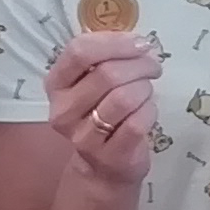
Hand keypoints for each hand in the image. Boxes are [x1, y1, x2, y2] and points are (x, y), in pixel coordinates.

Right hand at [44, 29, 159, 187]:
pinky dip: (150, 111)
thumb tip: (138, 42)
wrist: (103, 167)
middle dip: (139, 65)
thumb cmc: (102, 113)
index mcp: (56, 84)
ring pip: (124, 97)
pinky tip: (147, 110)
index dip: (115, 42)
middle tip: (152, 67)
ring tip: (146, 91)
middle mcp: (63, 110)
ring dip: (144, 88)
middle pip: (107, 73)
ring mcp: (83, 136)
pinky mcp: (109, 155)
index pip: (79, 51)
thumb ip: (105, 58)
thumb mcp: (93, 83)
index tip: (139, 43)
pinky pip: (137, 122)